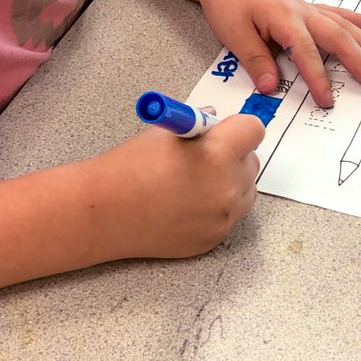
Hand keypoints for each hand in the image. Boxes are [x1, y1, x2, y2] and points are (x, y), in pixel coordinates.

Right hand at [95, 114, 263, 258]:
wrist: (106, 213)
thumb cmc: (131, 165)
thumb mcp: (167, 132)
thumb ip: (200, 125)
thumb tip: (216, 120)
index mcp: (217, 153)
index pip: (254, 130)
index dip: (240, 127)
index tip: (226, 130)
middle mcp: (227, 187)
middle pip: (252, 162)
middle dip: (234, 155)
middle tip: (206, 156)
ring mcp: (222, 218)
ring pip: (245, 191)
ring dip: (230, 183)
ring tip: (195, 182)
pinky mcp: (214, 240)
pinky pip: (229, 217)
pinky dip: (217, 209)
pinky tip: (187, 204)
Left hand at [196, 0, 360, 107]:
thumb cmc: (226, 0)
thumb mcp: (233, 34)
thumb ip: (255, 61)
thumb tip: (272, 87)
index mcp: (284, 18)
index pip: (306, 53)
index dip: (317, 78)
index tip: (326, 100)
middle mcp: (301, 11)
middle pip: (338, 37)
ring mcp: (306, 7)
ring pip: (344, 26)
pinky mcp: (304, 7)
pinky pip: (337, 14)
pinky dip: (357, 20)